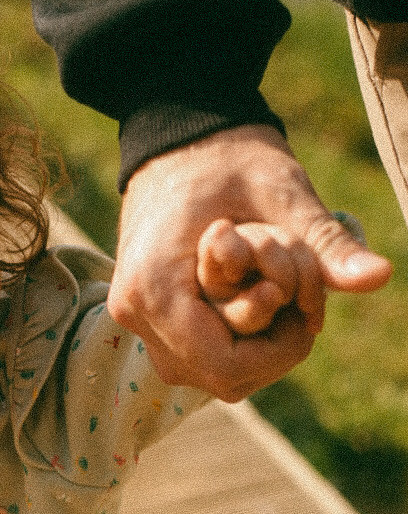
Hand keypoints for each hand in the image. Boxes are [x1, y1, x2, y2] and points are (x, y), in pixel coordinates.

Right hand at [108, 126, 391, 400]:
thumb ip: (324, 245)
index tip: (308, 318)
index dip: (276, 354)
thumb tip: (379, 277)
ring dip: (253, 350)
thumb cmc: (229, 158)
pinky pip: (193, 355)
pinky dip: (233, 341)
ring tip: (279, 301)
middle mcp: (135, 312)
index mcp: (156, 286)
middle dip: (269, 351)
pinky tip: (257, 303)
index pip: (221, 364)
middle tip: (300, 306)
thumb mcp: (283, 194)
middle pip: (215, 376)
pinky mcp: (143, 315)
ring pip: (204, 372)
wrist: (178, 137)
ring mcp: (134, 317)